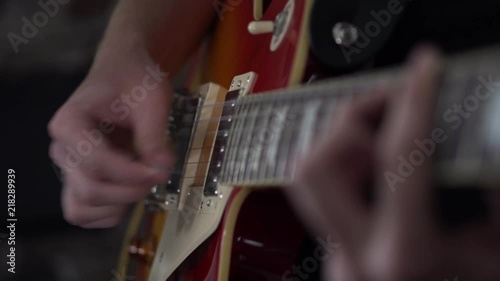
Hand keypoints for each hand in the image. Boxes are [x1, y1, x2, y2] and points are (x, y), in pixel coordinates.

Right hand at [49, 50, 172, 227]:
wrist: (126, 73)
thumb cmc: (133, 79)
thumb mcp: (151, 99)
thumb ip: (153, 135)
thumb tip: (161, 168)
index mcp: (70, 123)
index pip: (95, 163)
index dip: (131, 173)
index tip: (160, 169)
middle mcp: (63, 148)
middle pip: (89, 190)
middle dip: (129, 190)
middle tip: (157, 174)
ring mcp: (69, 166)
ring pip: (82, 207)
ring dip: (118, 204)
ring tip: (141, 183)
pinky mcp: (80, 178)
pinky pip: (84, 211)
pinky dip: (109, 211)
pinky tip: (130, 190)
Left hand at [288, 46, 499, 280]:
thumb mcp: (498, 252)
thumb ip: (495, 194)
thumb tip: (486, 139)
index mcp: (404, 255)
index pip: (398, 156)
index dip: (415, 100)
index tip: (425, 69)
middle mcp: (355, 257)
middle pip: (316, 165)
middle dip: (350, 122)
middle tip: (389, 107)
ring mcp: (335, 260)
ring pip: (304, 180)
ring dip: (340, 143)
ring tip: (383, 136)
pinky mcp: (333, 257)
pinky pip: (321, 198)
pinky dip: (344, 167)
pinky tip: (379, 166)